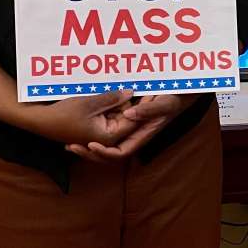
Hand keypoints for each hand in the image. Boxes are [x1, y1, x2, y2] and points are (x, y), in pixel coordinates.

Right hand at [30, 89, 137, 145]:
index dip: (141, 104)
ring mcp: (100, 132)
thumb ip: (113, 98)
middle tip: (137, 84)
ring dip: (116, 100)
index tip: (149, 89)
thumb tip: (132, 91)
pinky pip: (107, 112)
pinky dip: (107, 102)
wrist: (40, 120)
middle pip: (126, 116)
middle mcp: (106, 137)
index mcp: (108, 136)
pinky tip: (105, 90)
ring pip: (116, 112)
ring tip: (117, 85)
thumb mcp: (90, 102)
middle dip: (128, 101)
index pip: (134, 120)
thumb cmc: (63, 114)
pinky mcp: (94, 126)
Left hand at [65, 94, 195, 161]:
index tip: (90, 146)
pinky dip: (91, 135)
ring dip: (87, 147)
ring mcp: (126, 131)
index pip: (120, 153)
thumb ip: (148, 110)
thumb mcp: (164, 103)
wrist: (178, 94)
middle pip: (108, 154)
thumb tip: (128, 114)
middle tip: (71, 147)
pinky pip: (105, 133)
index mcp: (141, 136)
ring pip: (104, 145)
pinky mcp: (122, 122)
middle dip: (89, 153)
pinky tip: (78, 131)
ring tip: (69, 144)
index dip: (104, 152)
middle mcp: (132, 137)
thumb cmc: (174, 99)